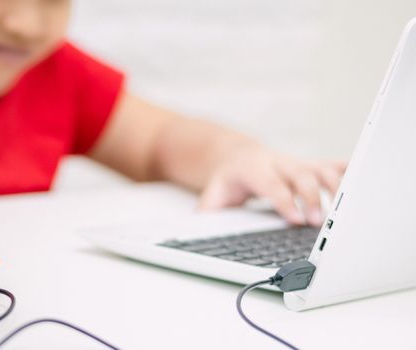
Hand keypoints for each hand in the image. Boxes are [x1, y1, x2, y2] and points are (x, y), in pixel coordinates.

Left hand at [198, 145, 345, 225]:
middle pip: (299, 174)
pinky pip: (328, 164)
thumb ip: (209, 213)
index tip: (296, 219)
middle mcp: (275, 162)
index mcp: (252, 169)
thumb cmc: (226, 181)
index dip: (285, 200)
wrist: (234, 156)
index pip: (271, 183)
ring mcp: (292, 162)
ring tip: (340, 210)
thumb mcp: (212, 196)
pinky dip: (346, 170)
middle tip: (317, 221)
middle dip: (310, 197)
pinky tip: (359, 180)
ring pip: (317, 168)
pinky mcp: (304, 165)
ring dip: (332, 187)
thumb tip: (202, 231)